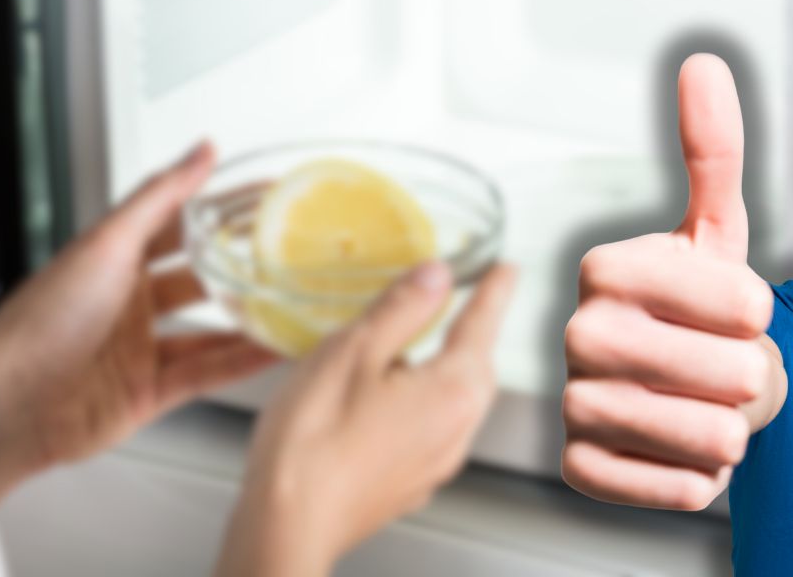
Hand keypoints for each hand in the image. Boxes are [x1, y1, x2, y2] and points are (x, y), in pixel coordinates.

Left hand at [0, 143, 276, 503]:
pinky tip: (273, 351)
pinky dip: (243, 363)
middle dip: (242, 267)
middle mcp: (128, 302)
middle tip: (289, 254)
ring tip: (292, 307)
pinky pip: (208, 372)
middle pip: (200, 278)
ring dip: (249, 320)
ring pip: (210, 329)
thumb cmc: (41, 320)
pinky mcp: (150, 393)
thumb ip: (160, 197)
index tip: (266, 197)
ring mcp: (140, 349)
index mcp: (114, 260)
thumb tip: (199, 151)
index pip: (181, 224)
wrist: (9, 403)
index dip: (223, 209)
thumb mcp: (108, 243)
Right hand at [215, 261, 516, 576]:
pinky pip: (434, 430)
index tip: (506, 270)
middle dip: (474, 332)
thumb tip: (436, 275)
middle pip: (477, 368)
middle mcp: (456, 431)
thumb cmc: (313, 441)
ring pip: (457, 402)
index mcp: (451, 390)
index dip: (494, 292)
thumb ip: (401, 308)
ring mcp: (435, 464)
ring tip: (424, 345)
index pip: (482, 325)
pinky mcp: (409, 484)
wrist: (286, 523)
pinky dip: (425, 402)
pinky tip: (391, 397)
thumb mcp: (353, 351)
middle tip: (472, 301)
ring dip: (448, 368)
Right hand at [561, 54, 785, 510]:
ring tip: (703, 405)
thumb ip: (711, 150)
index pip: (744, 304)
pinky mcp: (579, 466)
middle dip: (750, 376)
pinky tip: (679, 447)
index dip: (760, 314)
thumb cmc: (699, 308)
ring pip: (711, 436)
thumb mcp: (714, 230)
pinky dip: (700, 476)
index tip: (733, 310)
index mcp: (605, 266)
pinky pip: (677, 488)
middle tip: (717, 364)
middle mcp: (576, 331)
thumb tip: (701, 64)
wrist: (673, 386)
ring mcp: (572, 401)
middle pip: (733, 373)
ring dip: (731, 428)